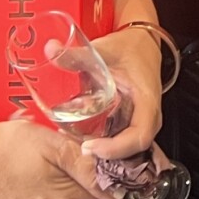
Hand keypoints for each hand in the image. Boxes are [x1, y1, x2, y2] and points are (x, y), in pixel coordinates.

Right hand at [0, 118, 116, 198]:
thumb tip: (111, 181)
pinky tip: (37, 178)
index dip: (112, 182)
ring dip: (69, 193)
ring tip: (59, 169)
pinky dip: (46, 197)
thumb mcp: (55, 144)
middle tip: (87, 165)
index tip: (110, 170)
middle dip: (93, 188)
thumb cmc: (5, 146)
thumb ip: (86, 164)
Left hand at [85, 24, 164, 162]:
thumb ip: (76, 54)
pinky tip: (84, 140)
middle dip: (106, 155)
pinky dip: (104, 145)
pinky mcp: (131, 122)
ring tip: (78, 147)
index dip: (116, 148)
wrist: (141, 43)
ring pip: (127, 148)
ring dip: (104, 152)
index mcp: (146, 101)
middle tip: (79, 150)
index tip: (89, 146)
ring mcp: (140, 121)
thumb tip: (50, 50)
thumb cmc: (128, 48)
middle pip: (133, 149)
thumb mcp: (103, 50)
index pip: (140, 136)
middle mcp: (148, 116)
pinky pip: (122, 141)